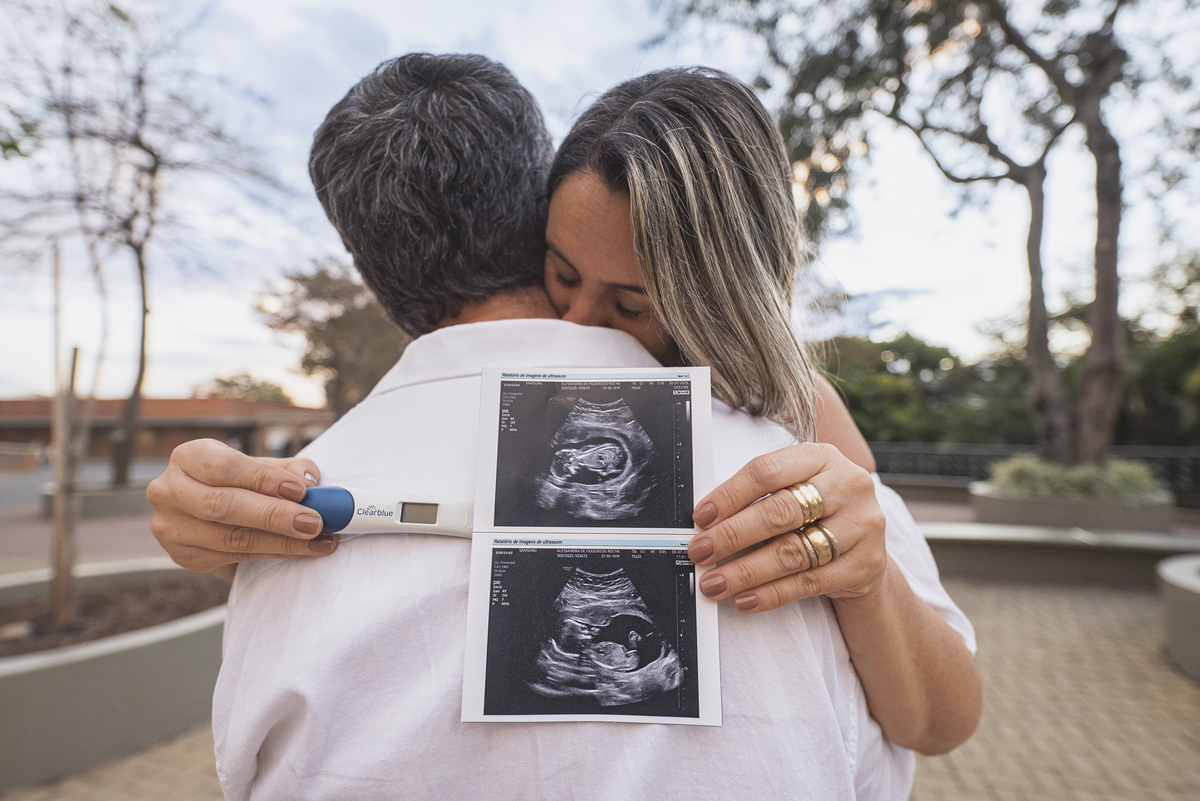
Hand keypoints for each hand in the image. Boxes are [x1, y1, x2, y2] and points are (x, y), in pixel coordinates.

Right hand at [147, 439, 337, 573]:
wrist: (207, 510)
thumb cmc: (238, 481)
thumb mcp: (258, 465)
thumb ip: (287, 468)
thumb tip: (308, 479)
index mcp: (187, 457)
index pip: (223, 467)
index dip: (263, 479)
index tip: (301, 491)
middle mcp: (169, 491)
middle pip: (223, 506)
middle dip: (274, 516)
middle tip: (314, 522)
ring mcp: (171, 527)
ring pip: (230, 538)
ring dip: (281, 542)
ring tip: (318, 540)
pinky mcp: (183, 556)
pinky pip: (233, 558)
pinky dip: (271, 554)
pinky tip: (299, 550)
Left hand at [687, 443, 886, 612]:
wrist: (866, 550)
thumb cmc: (817, 514)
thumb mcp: (797, 489)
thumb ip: (759, 496)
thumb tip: (706, 521)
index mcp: (822, 457)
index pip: (767, 471)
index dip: (729, 495)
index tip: (701, 517)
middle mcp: (848, 486)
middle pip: (779, 512)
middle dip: (732, 535)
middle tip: (700, 551)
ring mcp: (861, 526)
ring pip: (792, 552)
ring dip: (746, 571)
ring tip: (714, 583)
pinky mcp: (864, 566)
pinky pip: (808, 583)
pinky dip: (772, 594)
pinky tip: (744, 600)